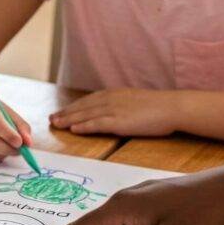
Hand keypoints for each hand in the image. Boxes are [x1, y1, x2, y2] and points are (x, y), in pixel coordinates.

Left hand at [50, 89, 182, 136]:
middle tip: (52, 119)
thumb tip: (112, 112)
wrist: (172, 107)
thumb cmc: (157, 107)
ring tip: (56, 124)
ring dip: (69, 120)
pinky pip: (97, 124)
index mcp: (113, 94)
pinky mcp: (119, 121)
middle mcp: (110, 100)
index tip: (61, 111)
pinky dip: (84, 126)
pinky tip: (73, 130)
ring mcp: (114, 110)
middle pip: (82, 107)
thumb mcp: (134, 101)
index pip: (87, 101)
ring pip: (85, 115)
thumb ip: (120, 105)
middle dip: (65, 113)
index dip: (73, 107)